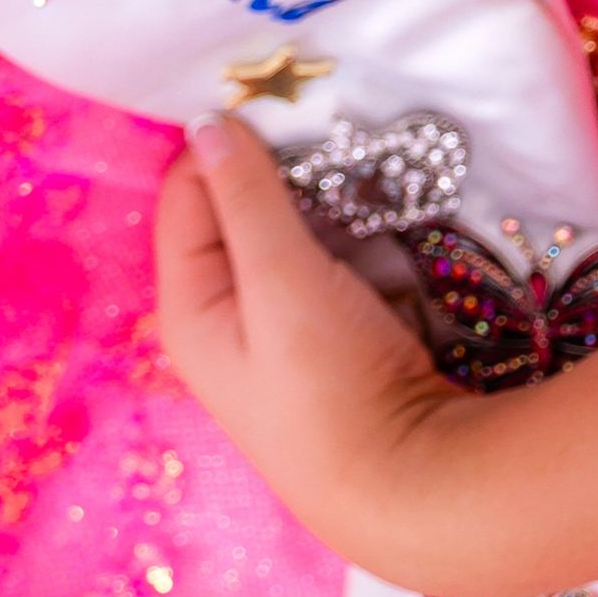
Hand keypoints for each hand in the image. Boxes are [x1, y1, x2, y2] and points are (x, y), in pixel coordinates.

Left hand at [154, 114, 479, 587]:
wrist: (410, 492)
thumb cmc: (330, 385)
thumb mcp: (282, 277)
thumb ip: (245, 195)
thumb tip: (205, 122)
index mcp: (190, 306)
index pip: (188, 191)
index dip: (225, 144)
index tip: (278, 104)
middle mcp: (224, 320)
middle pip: (239, 212)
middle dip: (281, 171)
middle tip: (325, 128)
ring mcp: (281, 334)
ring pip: (292, 237)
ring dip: (323, 204)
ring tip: (359, 166)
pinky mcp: (334, 344)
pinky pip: (333, 267)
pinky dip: (354, 239)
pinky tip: (383, 221)